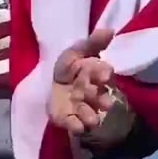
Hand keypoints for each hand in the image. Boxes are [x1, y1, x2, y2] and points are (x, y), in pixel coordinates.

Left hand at [50, 28, 123, 146]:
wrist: (48, 82)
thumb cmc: (67, 66)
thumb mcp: (75, 51)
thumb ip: (92, 42)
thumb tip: (109, 30)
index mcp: (94, 75)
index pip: (101, 73)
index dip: (102, 74)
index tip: (104, 75)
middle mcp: (91, 92)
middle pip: (97, 95)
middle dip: (97, 96)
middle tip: (91, 94)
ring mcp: (80, 107)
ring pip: (89, 113)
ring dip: (90, 115)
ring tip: (91, 120)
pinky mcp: (68, 118)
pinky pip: (74, 124)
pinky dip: (76, 127)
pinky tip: (77, 128)